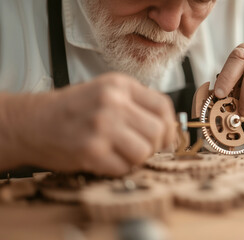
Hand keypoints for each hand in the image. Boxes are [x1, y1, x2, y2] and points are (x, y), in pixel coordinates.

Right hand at [0, 73, 175, 175]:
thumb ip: (137, 105)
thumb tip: (167, 129)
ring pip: (144, 152)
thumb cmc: (72, 110)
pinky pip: (124, 167)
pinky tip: (104, 159)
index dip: (169, 127)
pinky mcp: (91, 150)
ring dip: (135, 159)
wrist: (33, 122)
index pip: (163, 107)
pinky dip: (117, 168)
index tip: (165, 139)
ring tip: (119, 152)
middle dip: (153, 146)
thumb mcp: (107, 93)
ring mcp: (102, 126)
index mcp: (120, 85)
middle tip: (140, 148)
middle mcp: (113, 102)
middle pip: (158, 131)